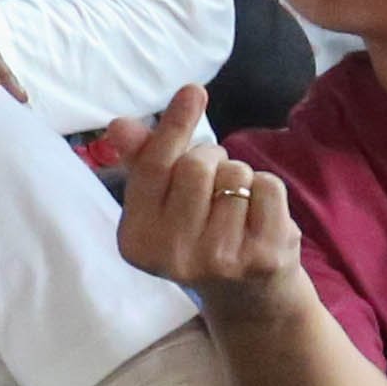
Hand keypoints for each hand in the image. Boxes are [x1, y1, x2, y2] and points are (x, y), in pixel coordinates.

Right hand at [101, 84, 313, 322]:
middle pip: (198, 166)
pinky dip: (267, 190)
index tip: (193, 90)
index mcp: (137, 239)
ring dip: (238, 177)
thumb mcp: (162, 201)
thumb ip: (142, 160)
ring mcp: (221, 260)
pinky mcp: (263, 258)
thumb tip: (119, 125)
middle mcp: (173, 257)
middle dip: (210, 159)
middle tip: (211, 182)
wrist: (247, 295)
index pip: (155, 168)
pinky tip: (258, 216)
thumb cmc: (196, 231)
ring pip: (236, 174)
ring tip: (232, 205)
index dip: (175, 125)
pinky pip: (267, 187)